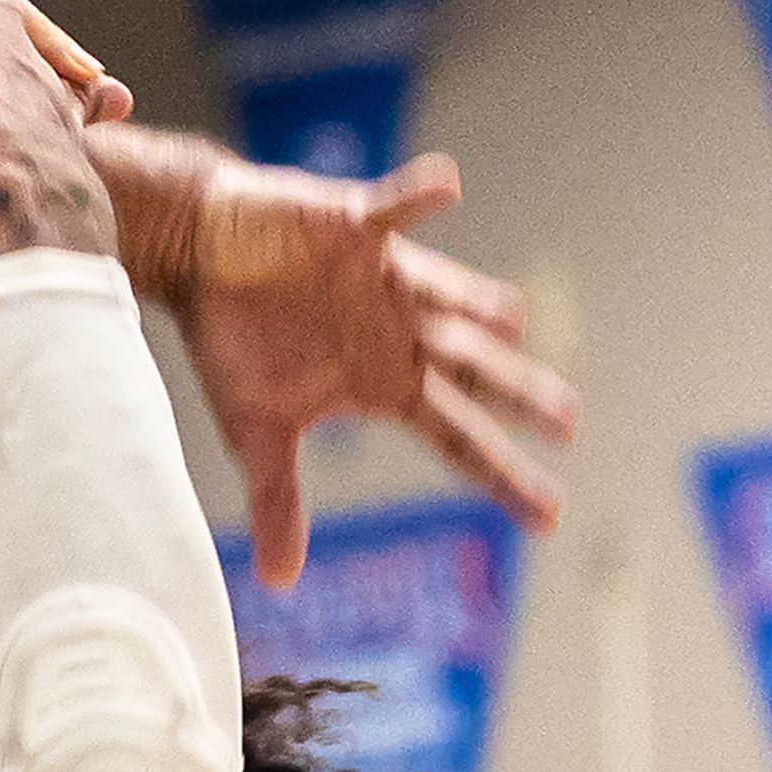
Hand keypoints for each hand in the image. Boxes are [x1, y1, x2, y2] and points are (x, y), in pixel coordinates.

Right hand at [123, 144, 577, 584]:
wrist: (202, 252)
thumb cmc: (236, 337)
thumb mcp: (257, 429)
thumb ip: (278, 499)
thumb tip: (279, 583)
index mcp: (385, 381)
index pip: (457, 435)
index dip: (501, 473)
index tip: (550, 516)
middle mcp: (400, 329)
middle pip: (469, 367)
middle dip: (515, 391)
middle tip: (568, 423)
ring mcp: (383, 275)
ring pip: (441, 292)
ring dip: (470, 302)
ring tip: (508, 320)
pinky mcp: (351, 223)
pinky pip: (391, 209)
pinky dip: (417, 199)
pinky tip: (448, 187)